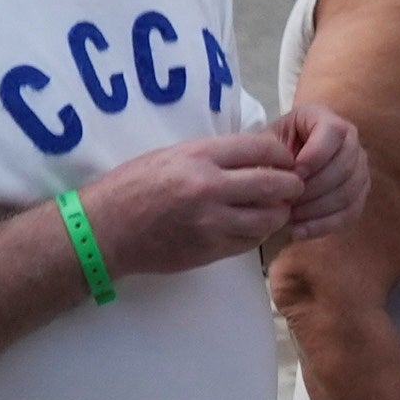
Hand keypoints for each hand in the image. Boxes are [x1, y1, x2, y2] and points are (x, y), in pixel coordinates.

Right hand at [77, 129, 314, 278]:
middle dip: (291, 185)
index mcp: (199, 156)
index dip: (282, 155)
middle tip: (293, 186)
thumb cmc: (133, 187)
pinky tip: (252, 227)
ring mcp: (211, 221)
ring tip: (275, 209)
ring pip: (269, 218)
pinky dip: (258, 234)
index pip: (261, 149)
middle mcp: (209, 186)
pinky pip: (250, 242)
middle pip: (275, 184)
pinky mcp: (210, 249)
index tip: (285, 160)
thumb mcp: (171, 155)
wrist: (106, 230)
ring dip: (278, 213)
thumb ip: (212, 155)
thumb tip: (253, 156)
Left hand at [265, 101, 372, 244]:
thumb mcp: (267, 142)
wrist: (284, 162)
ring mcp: (359, 167)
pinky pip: (350, 213)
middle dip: (314, 189)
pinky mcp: (360, 193)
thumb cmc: (273, 149)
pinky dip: (324, 225)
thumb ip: (272, 152)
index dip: (315, 155)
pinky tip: (298, 232)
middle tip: (287, 202)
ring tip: (289, 218)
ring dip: (317, 209)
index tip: (292, 175)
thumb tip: (285, 177)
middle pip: (345, 166)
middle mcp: (351, 139)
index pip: (334, 132)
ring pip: (349, 192)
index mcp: (325, 118)